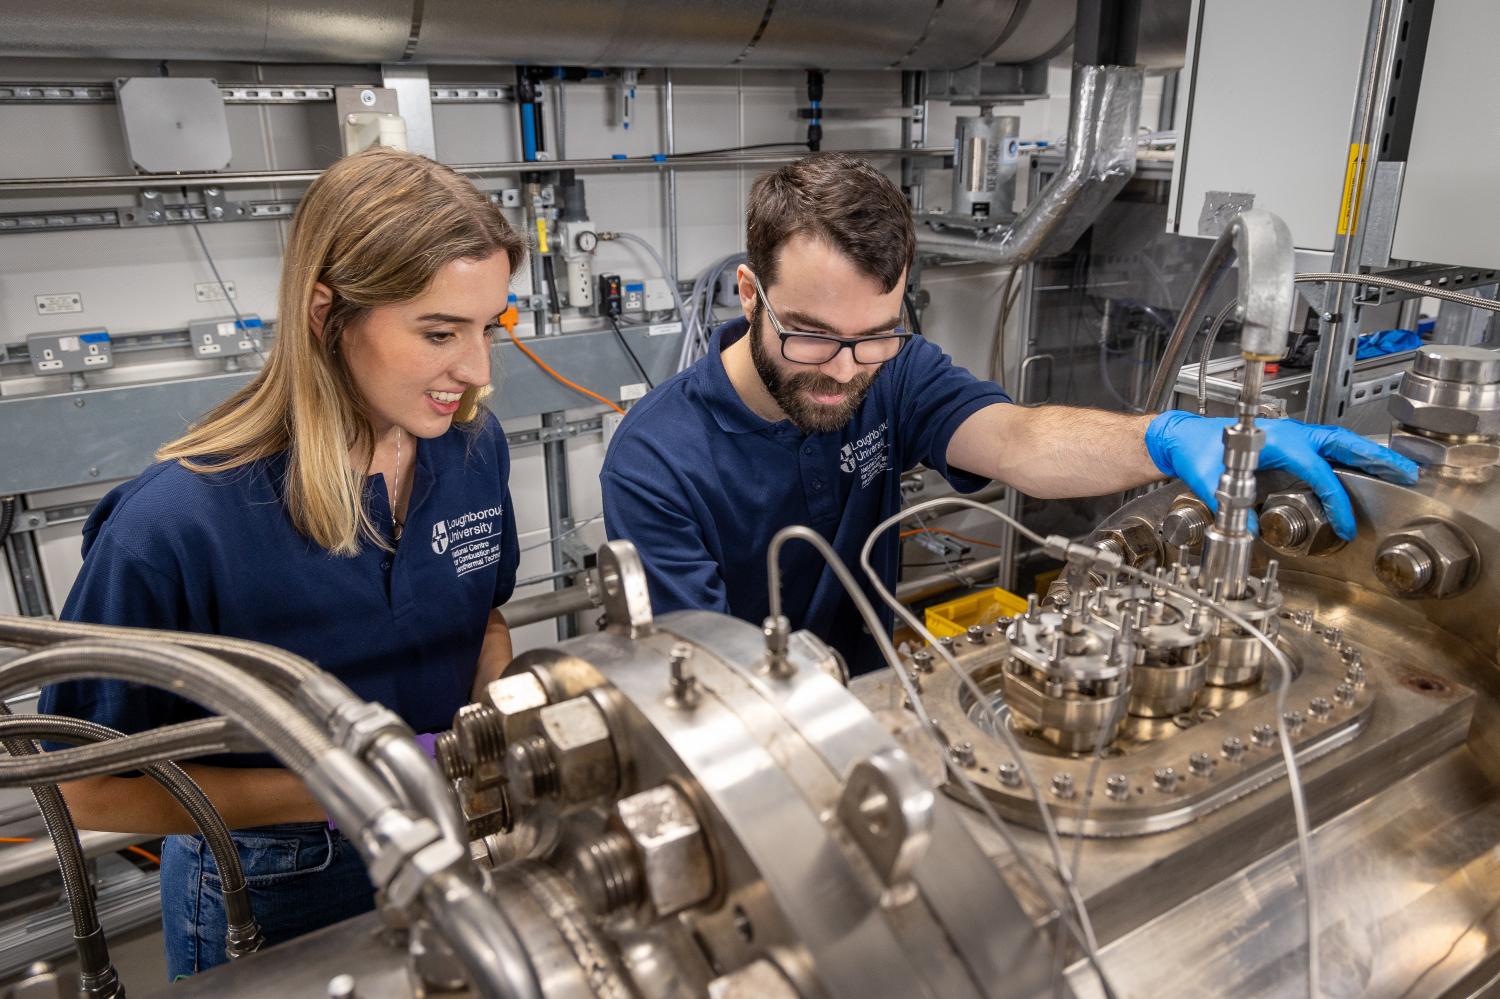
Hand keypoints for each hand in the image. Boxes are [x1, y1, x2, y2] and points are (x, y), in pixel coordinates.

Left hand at [1144, 411, 1418, 539]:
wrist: (1182, 437)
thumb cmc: (1195, 450)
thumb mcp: (1207, 479)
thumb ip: (1227, 505)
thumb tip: (1248, 530)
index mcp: (1276, 441)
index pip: (1318, 473)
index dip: (1335, 499)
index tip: (1345, 523)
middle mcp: (1289, 434)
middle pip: (1342, 445)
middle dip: (1376, 458)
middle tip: (1408, 472)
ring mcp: (1291, 435)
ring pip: (1338, 443)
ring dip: (1368, 455)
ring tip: (1399, 468)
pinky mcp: (1288, 441)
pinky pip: (1326, 447)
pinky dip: (1349, 455)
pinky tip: (1363, 467)